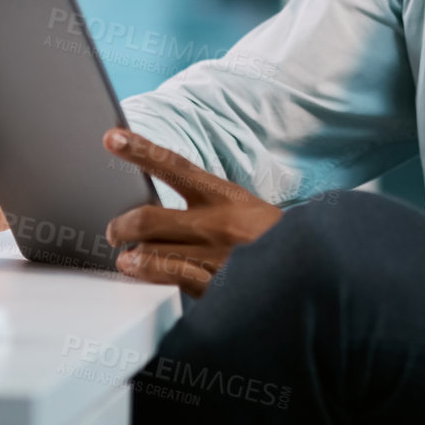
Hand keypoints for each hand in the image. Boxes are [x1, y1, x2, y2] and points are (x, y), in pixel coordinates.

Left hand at [102, 128, 282, 295]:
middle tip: (114, 230)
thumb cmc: (271, 240)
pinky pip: (169, 277)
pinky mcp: (215, 286)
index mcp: (224, 196)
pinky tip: (136, 269)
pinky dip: (146, 271)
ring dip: (130, 253)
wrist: (311, 273)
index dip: (140, 150)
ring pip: (151, 250)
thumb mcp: (243, 207)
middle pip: (149, 217)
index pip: (174, 166)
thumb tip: (157, 209)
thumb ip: (204, 204)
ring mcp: (214, 256)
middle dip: (121, 225)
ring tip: (124, 256)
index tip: (112, 138)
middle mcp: (217, 223)